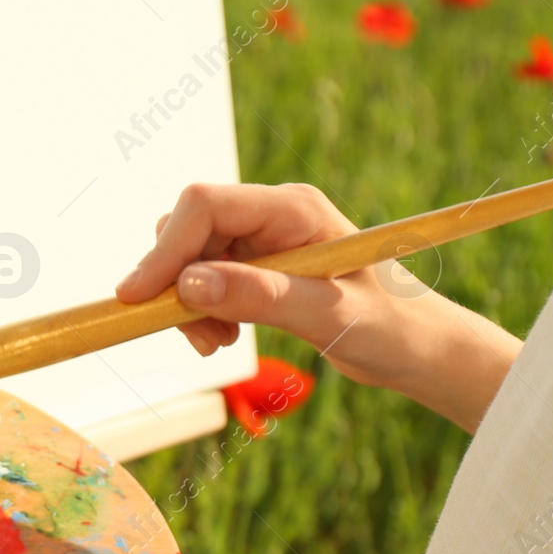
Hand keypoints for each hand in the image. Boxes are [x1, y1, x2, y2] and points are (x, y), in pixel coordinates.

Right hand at [116, 182, 521, 432]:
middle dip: (176, 284)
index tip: (137, 297)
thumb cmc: (390, 328)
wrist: (415, 348)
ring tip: (219, 342)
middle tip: (198, 336)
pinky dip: (197, 312)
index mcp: (294, 207)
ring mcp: (259, 238)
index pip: (205, 205)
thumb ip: (259, 296)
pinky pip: (199, 279)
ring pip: (187, 258)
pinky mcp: (252, 265)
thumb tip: (187, 286)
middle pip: (187, 230)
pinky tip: (225, 335)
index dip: (165, 249)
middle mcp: (270, 214)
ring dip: (186, 304)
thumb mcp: (327, 316)